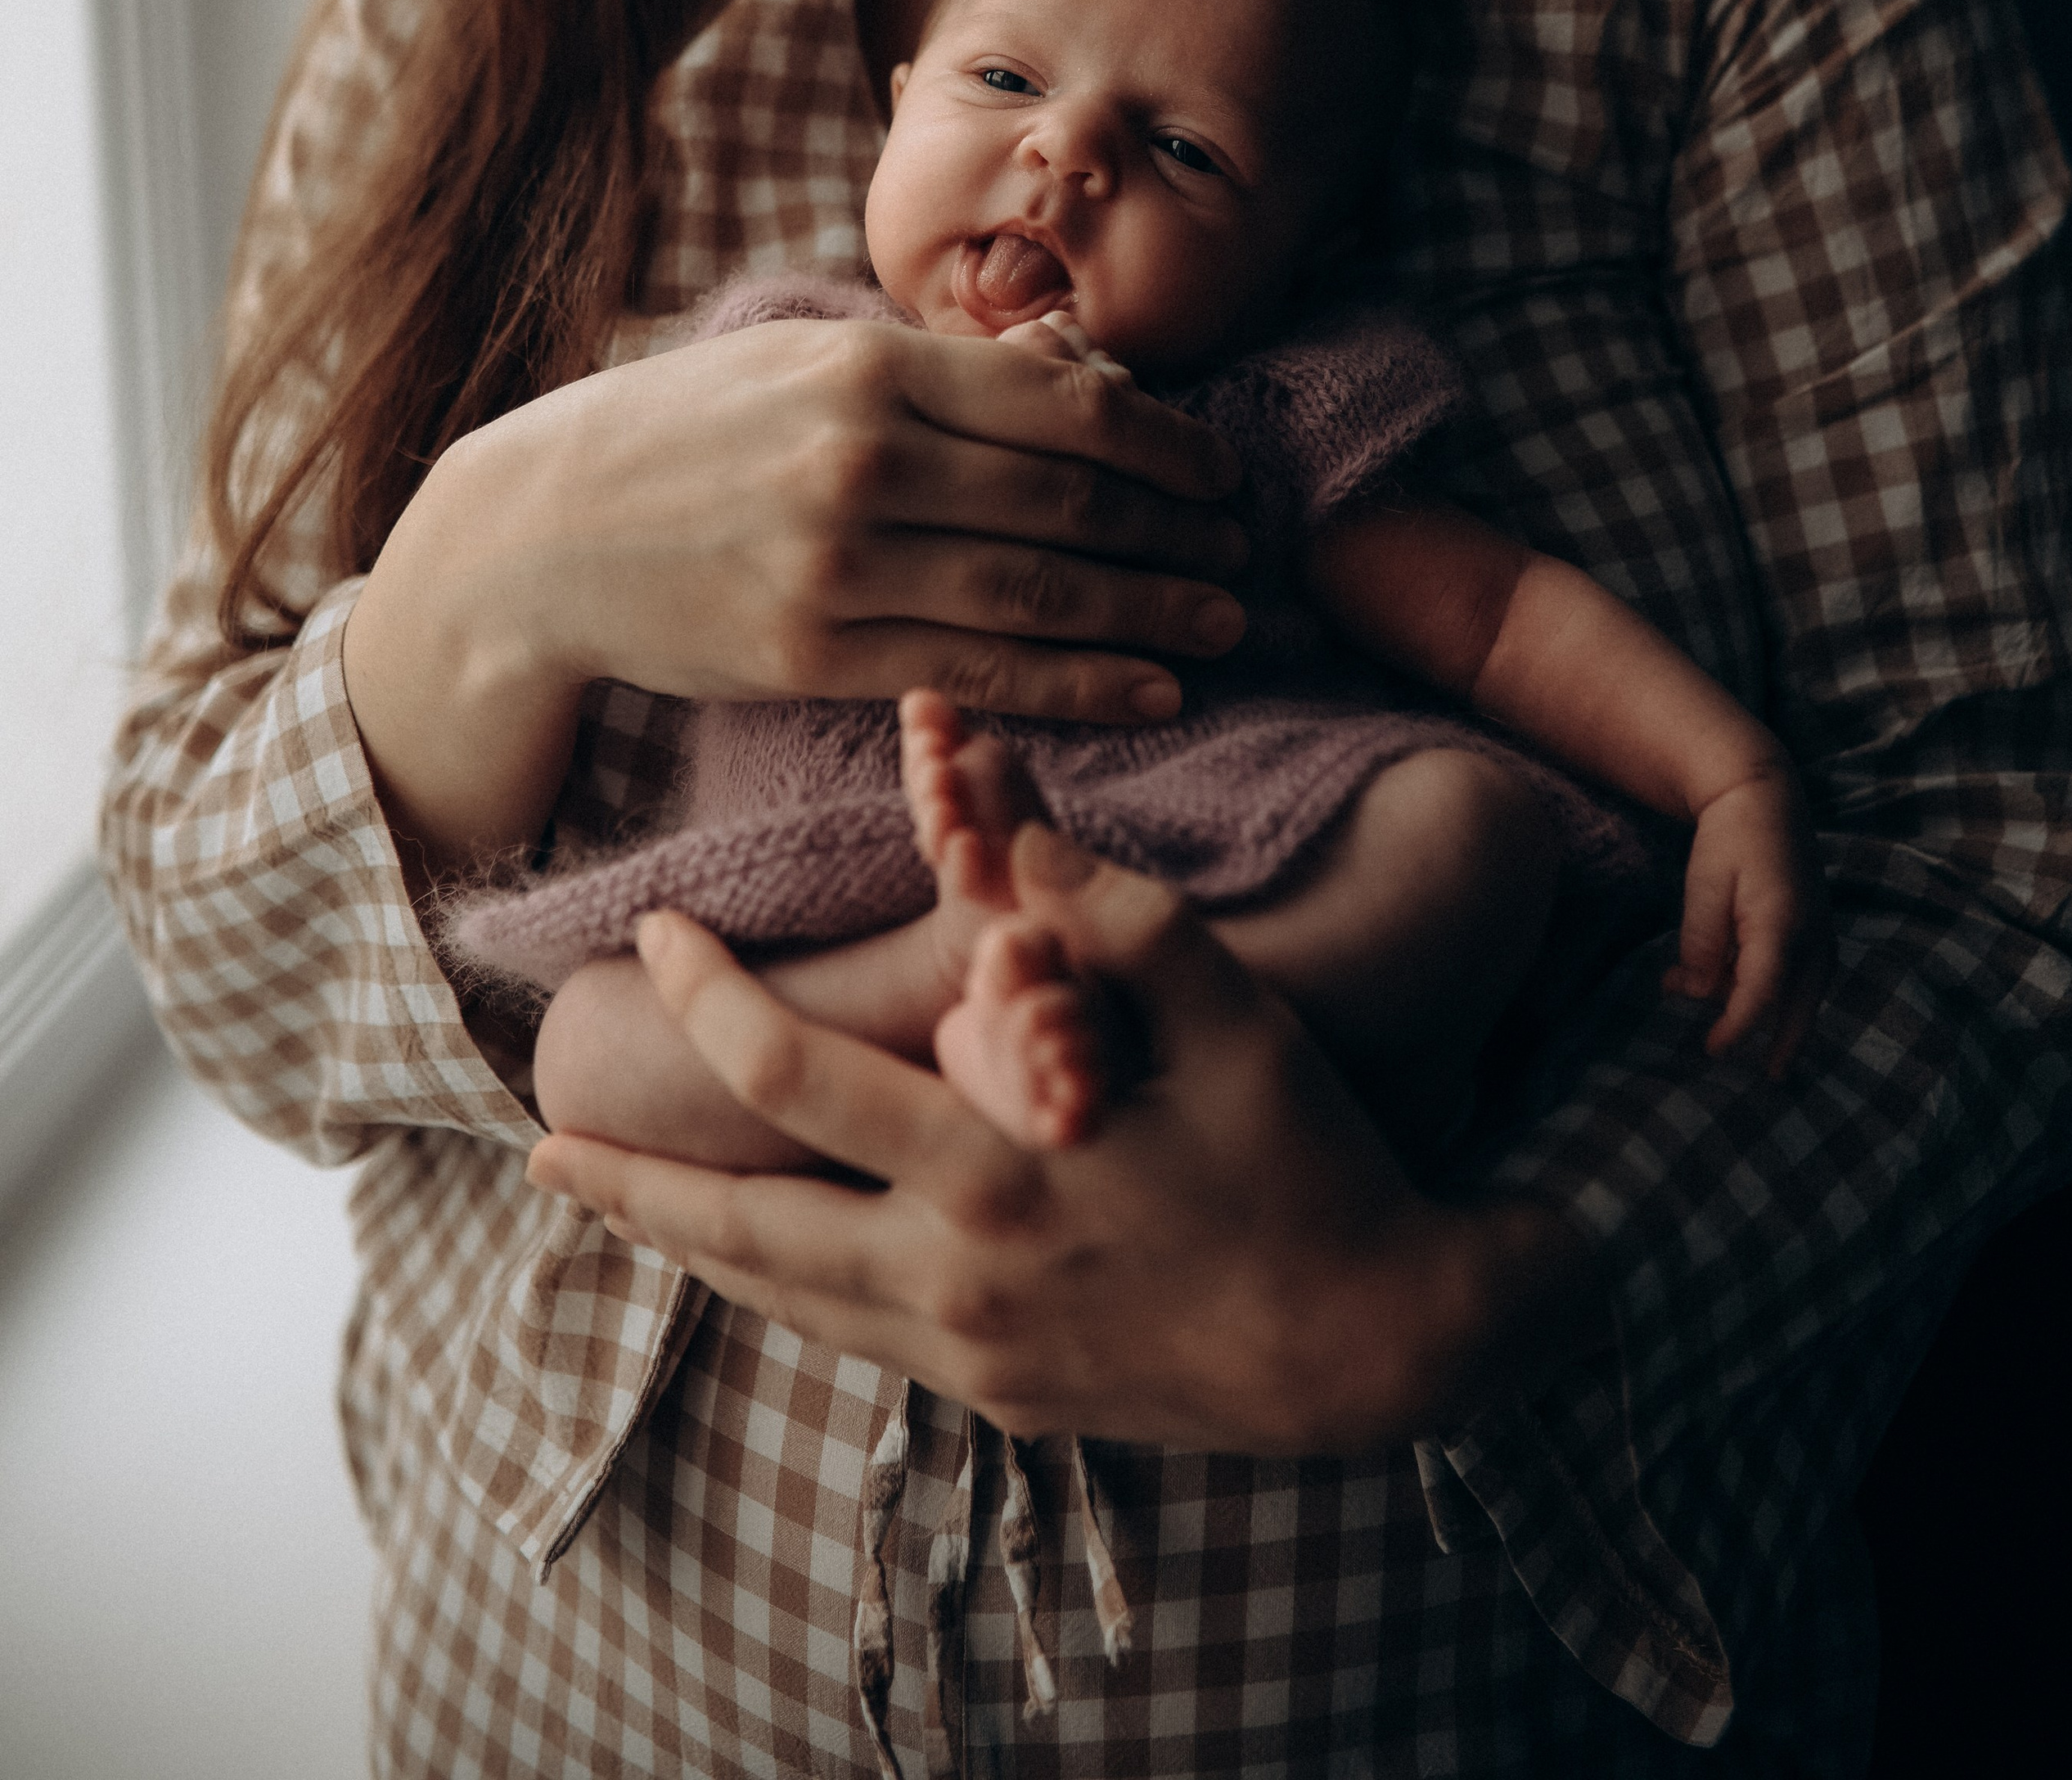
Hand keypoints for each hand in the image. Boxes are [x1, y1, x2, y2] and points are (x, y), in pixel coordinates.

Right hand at [345, 314, 1246, 876]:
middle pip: (1068, 499)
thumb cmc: (686, 435)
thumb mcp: (802, 361)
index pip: (1062, 404)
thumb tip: (1078, 376)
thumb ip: (934, 373)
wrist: (538, 534)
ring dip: (1151, 612)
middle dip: (1178, 532)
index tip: (1223, 472)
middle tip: (1245, 554)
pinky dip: (1077, 686)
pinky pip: (975, 672)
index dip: (1166, 443)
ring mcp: (837, 565)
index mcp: (869, 367)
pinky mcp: (814, 657)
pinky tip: (1149, 691)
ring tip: (1222, 623)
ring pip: (1036, 591)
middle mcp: (863, 459)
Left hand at [524, 832, 1605, 1452]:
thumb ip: (1116, 914)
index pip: (793, 1081)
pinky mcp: (1001, 1398)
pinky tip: (751, 1265)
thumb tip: (1008, 824)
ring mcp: (972, 1356)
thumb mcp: (1236, 1016)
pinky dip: (776, 1293)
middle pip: (740, 1232)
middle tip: (537, 1144)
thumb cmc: (1309, 1160)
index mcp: (993, 1176)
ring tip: (608, 1209)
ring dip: (687, 1247)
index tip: (658, 937)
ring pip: (782, 1301)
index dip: (707, 1001)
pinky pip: (847, 1340)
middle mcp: (957, 1283)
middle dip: (631, 1184)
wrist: (1381, 1345)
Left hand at [1663, 766, 1832, 1075]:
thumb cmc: (1729, 836)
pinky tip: (1731, 990)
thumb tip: (1693, 992)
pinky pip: (1801, 971)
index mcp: (1781, 924)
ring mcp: (1820, 929)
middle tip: (1765, 1080)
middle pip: (1799, 1006)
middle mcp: (1810, 933)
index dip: (1737, 1028)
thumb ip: (1700, 943)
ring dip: (1772, 1015)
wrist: (1763, 793)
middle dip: (1781, 1044)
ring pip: (1804, 992)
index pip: (1761, 994)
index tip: (1713, 1051)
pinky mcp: (1816, 924)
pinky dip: (1777, 990)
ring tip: (1732, 1036)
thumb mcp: (1704, 885)